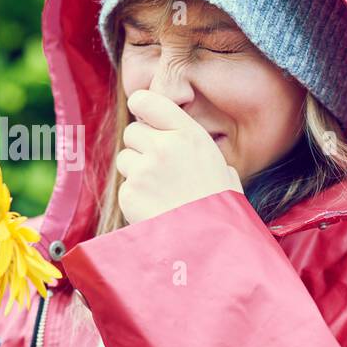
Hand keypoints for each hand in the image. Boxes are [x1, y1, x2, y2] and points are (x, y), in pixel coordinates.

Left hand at [115, 89, 242, 224]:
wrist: (212, 245)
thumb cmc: (222, 208)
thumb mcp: (222, 168)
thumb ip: (195, 148)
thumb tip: (176, 140)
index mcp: (189, 135)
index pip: (145, 100)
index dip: (141, 108)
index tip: (144, 118)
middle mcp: (163, 147)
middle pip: (131, 132)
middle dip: (141, 146)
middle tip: (160, 167)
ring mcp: (143, 171)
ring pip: (125, 159)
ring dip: (137, 172)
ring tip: (161, 192)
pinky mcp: (129, 194)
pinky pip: (124, 187)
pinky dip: (135, 197)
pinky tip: (156, 209)